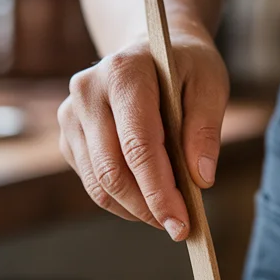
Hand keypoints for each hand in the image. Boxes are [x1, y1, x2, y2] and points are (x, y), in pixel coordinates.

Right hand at [57, 30, 229, 237]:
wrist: (150, 51)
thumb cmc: (184, 68)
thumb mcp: (210, 85)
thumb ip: (206, 130)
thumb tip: (200, 179)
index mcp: (123, 73)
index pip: (138, 146)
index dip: (159, 192)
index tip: (181, 224)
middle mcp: (87, 92)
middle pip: (112, 172)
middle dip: (147, 208)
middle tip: (179, 227)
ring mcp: (71, 115)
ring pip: (98, 184)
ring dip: (134, 209)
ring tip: (167, 213)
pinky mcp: (69, 137)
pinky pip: (93, 183)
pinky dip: (122, 201)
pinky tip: (148, 196)